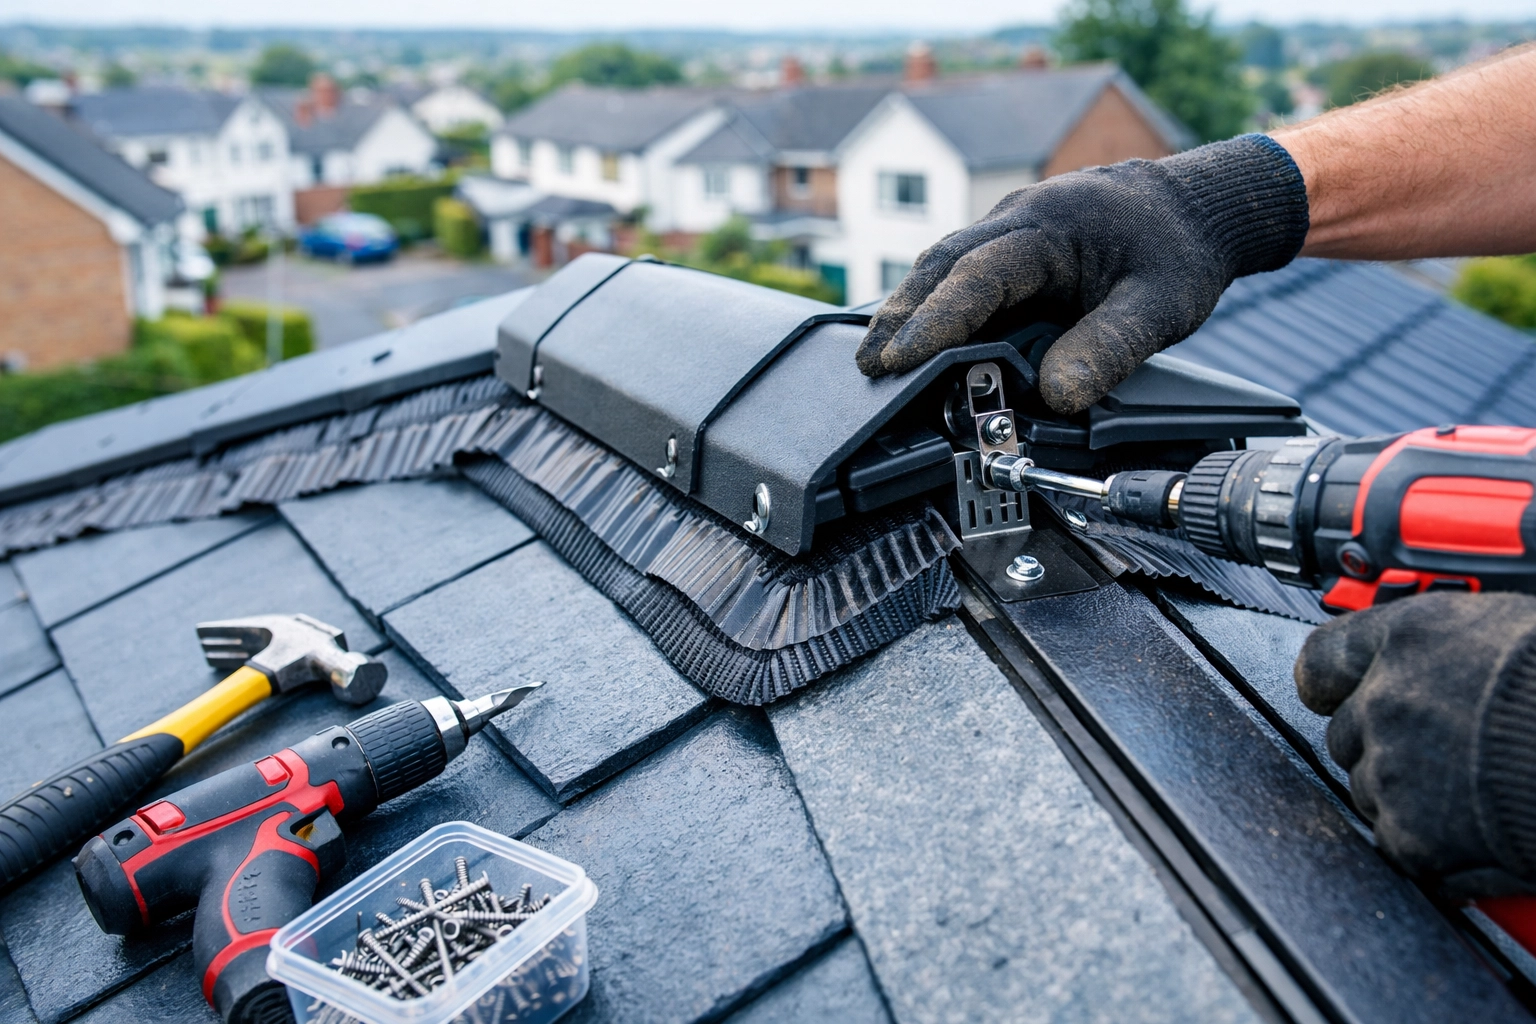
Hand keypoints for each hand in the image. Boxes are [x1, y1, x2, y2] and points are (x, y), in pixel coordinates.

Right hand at [854, 134, 1308, 414]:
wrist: (1194, 210)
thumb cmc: (1177, 253)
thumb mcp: (1160, 308)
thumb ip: (1110, 350)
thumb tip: (1057, 397)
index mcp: (1050, 226)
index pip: (977, 274)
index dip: (936, 318)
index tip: (901, 358)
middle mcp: (1018, 220)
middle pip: (940, 265)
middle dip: (900, 316)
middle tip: (868, 366)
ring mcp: (1009, 230)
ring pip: (942, 268)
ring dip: (908, 311)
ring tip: (878, 361)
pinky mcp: (1010, 251)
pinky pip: (960, 276)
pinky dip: (933, 307)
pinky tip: (918, 342)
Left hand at [1295, 592, 1535, 893]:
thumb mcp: (1512, 633)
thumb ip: (1457, 652)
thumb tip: (1445, 668)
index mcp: (1411, 638)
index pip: (1326, 658)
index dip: (1333, 684)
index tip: (1336, 695)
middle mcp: (1388, 698)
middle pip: (1346, 733)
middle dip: (1383, 748)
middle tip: (1442, 757)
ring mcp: (1394, 768)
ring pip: (1369, 789)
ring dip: (1407, 797)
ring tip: (1473, 794)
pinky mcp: (1413, 832)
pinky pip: (1398, 844)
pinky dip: (1432, 847)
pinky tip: (1478, 831)